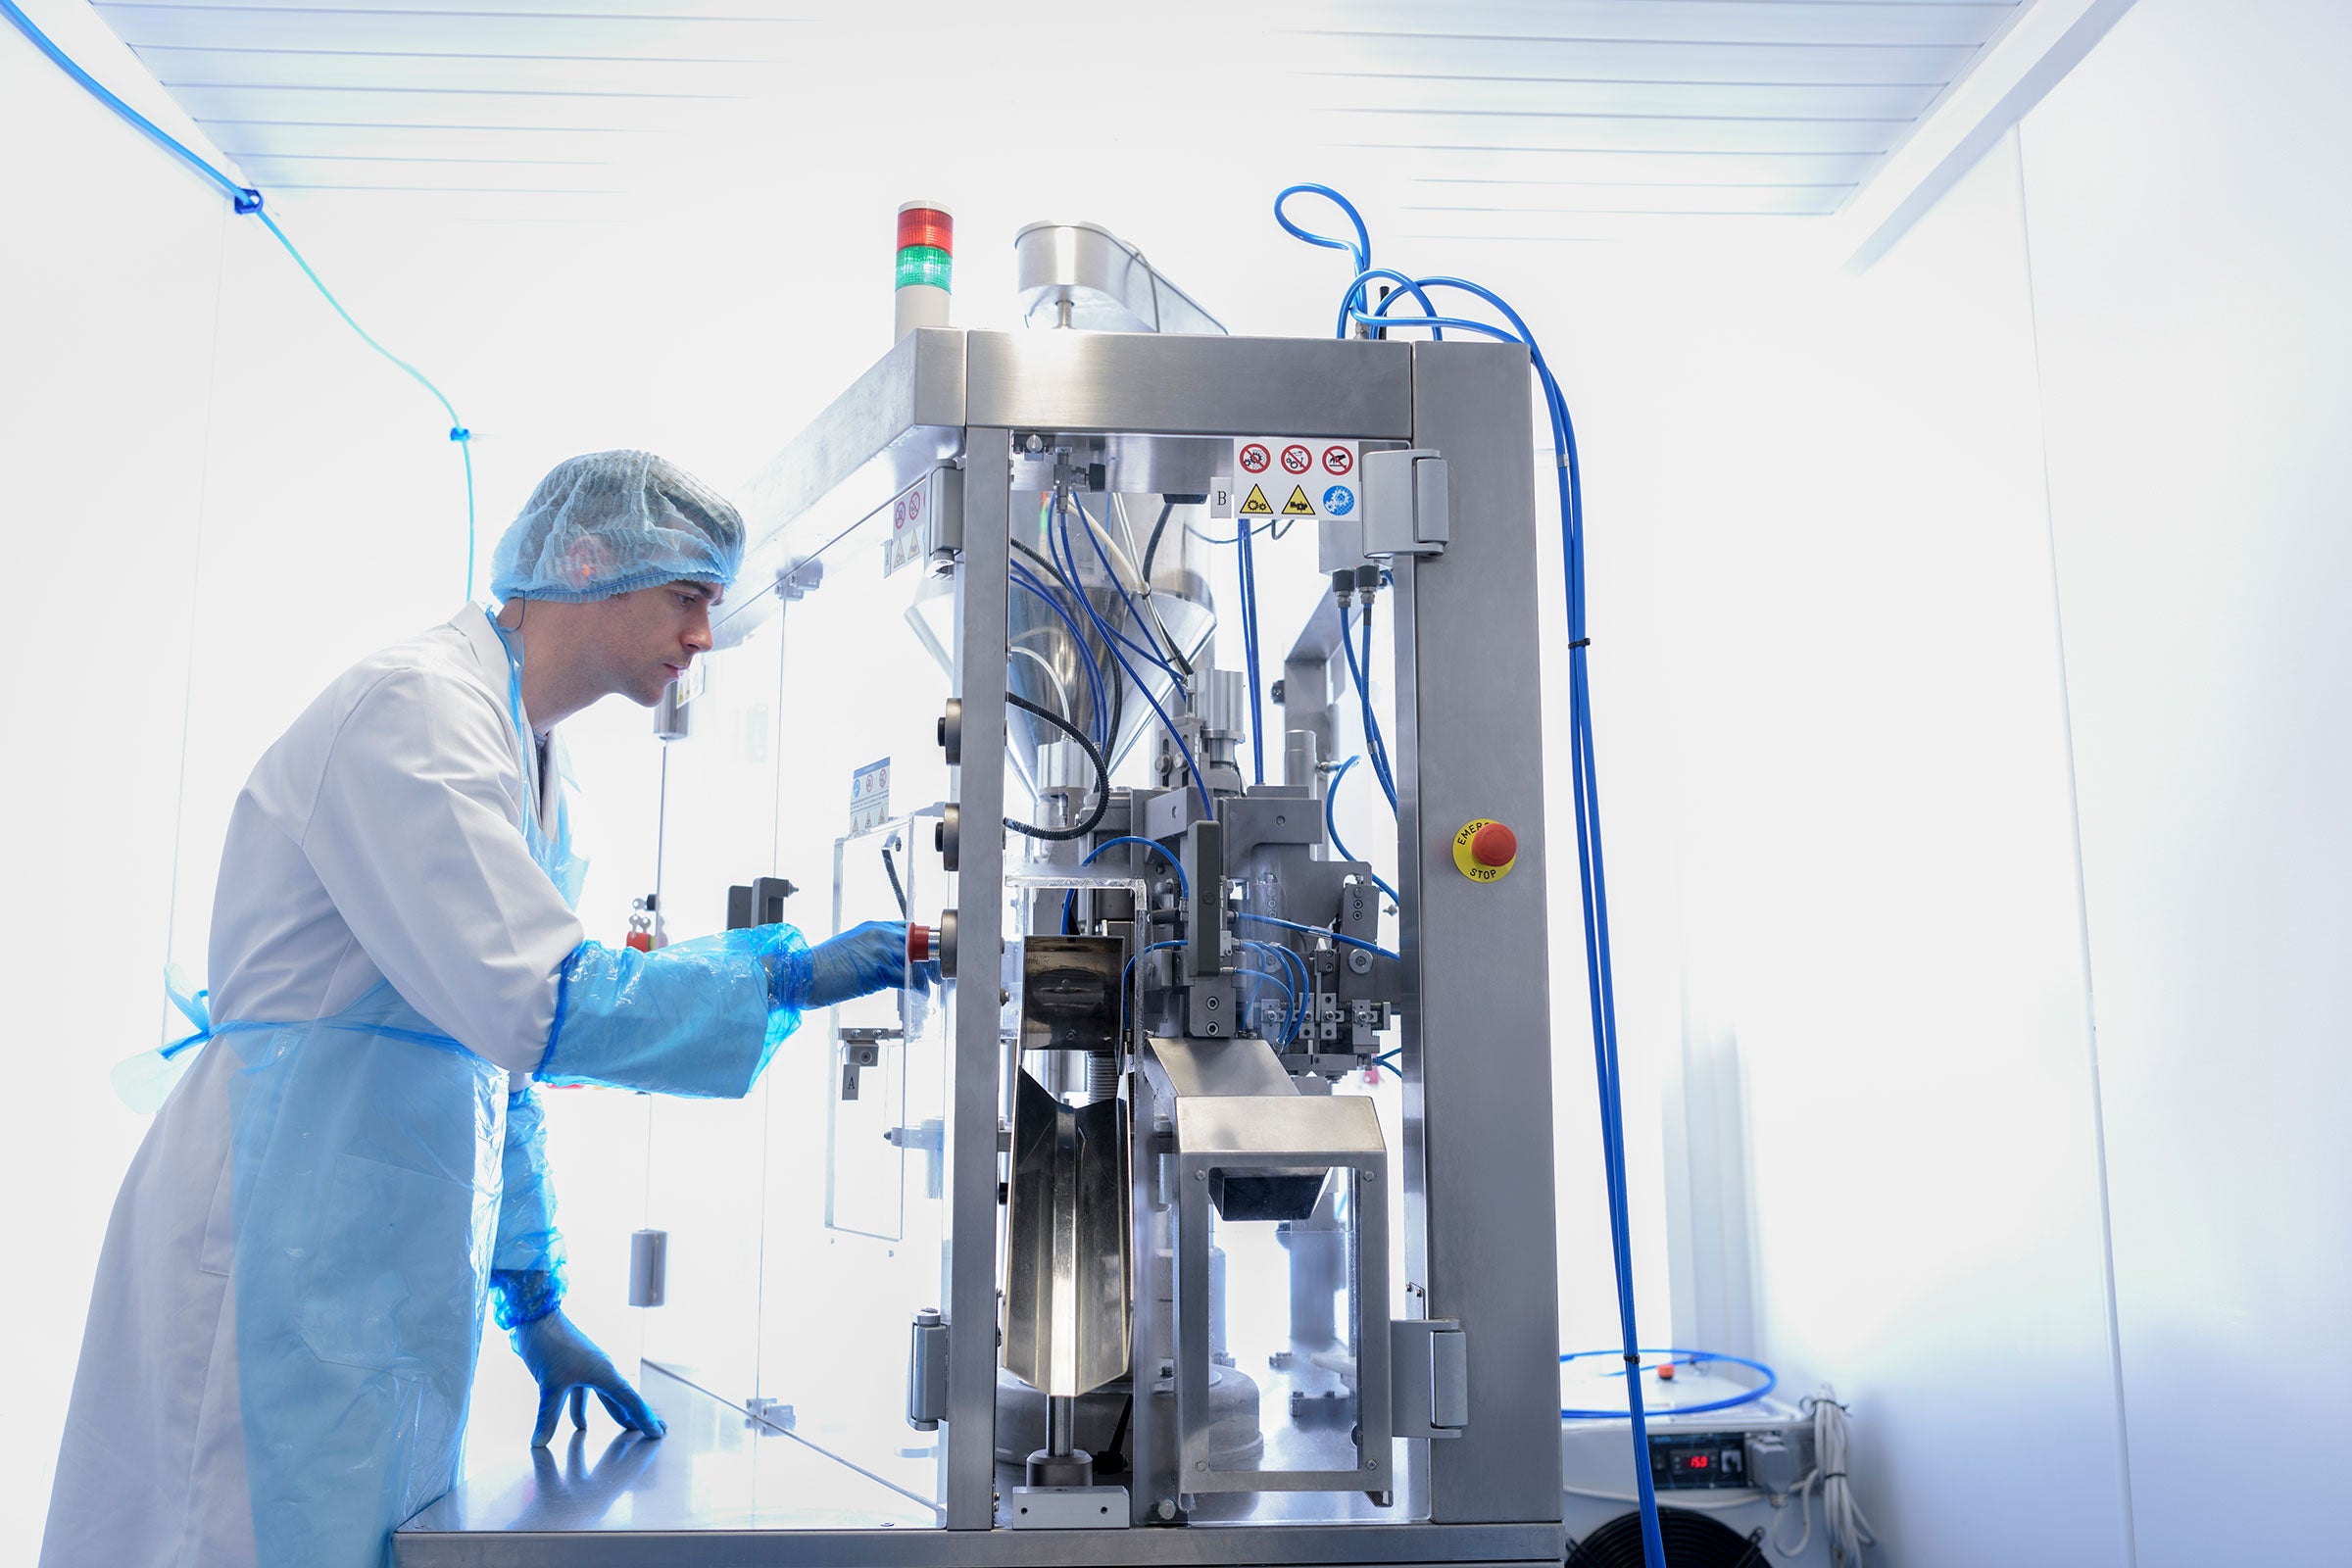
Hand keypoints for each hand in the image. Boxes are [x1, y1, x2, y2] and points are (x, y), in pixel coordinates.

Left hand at [510, 1309, 666, 1444]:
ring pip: (607, 1395)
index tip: (658, 1431)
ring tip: (626, 1427)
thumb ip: (547, 1416)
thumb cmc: (549, 1345)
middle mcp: (600, 1369)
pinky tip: (579, 1425)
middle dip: (639, 1415)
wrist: (535, 1319)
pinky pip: (585, 1393)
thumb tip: (539, 1443)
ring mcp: (588, 1368)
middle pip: (625, 1397)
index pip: (629, 1399)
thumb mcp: (550, 1385)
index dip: (644, 1417)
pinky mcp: (573, 1368)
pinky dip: (582, 1409)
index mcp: (603, 1372)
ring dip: (615, 1412)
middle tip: (657, 1428)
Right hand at [806, 920, 930, 1008]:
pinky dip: (917, 987)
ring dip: (924, 975)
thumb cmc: (823, 965)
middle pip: (917, 943)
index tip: (927, 955)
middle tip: (933, 972)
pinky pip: (907, 978)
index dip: (920, 943)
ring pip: (916, 961)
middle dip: (928, 959)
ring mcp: (880, 951)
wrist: (804, 973)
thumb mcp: (853, 946)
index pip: (908, 928)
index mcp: (874, 927)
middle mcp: (880, 934)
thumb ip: (874, 948)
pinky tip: (918, 993)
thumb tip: (892, 959)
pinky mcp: (878, 970)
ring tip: (926, 986)